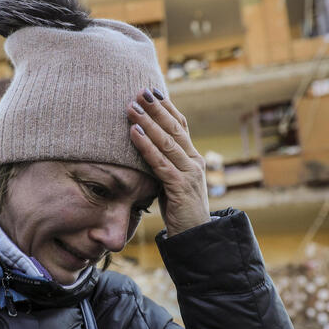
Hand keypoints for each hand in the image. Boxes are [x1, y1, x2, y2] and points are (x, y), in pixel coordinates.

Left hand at [127, 88, 209, 235]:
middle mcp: (194, 161)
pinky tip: (134, 132)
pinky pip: (160, 162)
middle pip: (174, 128)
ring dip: (148, 122)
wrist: (196, 238)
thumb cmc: (181, 211)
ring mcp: (189, 173)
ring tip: (132, 106)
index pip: (180, 126)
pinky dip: (146, 145)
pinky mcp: (180, 186)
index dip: (167, 108)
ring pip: (167, 141)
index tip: (152, 91)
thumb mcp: (172, 183)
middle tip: (140, 90)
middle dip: (156, 108)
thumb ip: (164, 166)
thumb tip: (145, 150)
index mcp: (193, 159)